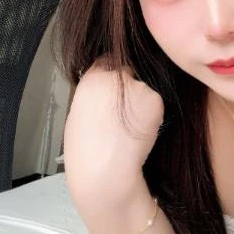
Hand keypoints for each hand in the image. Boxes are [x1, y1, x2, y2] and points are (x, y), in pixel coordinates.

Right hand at [63, 59, 163, 199]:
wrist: (104, 171)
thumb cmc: (86, 151)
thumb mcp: (78, 112)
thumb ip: (94, 94)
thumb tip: (104, 91)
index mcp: (92, 78)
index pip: (106, 61)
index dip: (111, 76)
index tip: (113, 88)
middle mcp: (115, 76)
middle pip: (127, 72)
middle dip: (127, 86)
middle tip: (123, 112)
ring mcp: (138, 86)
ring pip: (143, 89)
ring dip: (140, 102)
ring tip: (129, 127)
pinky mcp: (155, 100)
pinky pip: (154, 103)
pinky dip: (151, 115)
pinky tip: (140, 131)